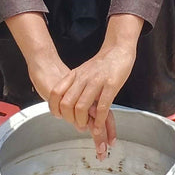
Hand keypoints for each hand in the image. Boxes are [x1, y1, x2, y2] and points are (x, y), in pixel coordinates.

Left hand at [48, 43, 134, 157]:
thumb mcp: (83, 71)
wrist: (119, 48)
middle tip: (77, 124)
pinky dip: (99, 120)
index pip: (56, 93)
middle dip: (70, 119)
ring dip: (83, 121)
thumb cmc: (103, 62)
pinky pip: (102, 106)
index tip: (60, 116)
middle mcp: (84, 78)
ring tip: (88, 127)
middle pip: (66, 103)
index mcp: (75, 75)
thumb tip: (67, 104)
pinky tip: (100, 125)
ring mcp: (97, 81)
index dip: (55, 108)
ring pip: (81, 106)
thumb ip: (75, 85)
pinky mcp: (111, 84)